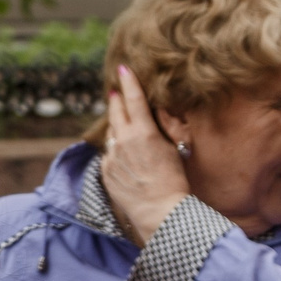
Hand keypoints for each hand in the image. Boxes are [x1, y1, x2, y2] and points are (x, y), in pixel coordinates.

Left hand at [100, 65, 190, 244]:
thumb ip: (164, 129)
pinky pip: (109, 155)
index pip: (133, 99)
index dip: (128, 82)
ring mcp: (111, 157)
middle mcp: (123, 141)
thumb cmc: (175, 181)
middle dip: (117, 99)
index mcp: (143, 132)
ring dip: (118, 129)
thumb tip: (156, 114)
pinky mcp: (105, 171)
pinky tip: (126, 158)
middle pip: (116, 112)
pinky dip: (116, 152)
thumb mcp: (175, 149)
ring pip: (112, 134)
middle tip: (116, 90)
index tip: (123, 69)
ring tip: (125, 129)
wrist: (160, 212)